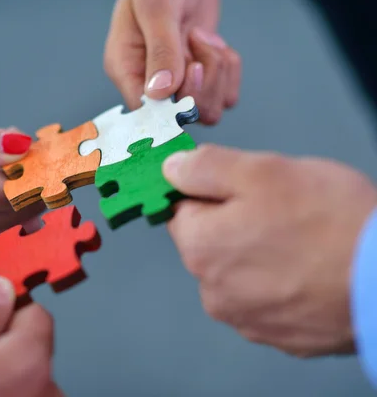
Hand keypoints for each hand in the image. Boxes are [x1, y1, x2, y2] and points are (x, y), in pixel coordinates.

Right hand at [0, 113, 42, 266]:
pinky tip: (0, 187)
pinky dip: (4, 211)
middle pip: (17, 211)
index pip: (12, 191)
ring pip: (9, 226)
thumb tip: (20, 145)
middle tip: (46, 152)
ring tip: (24, 164)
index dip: (39, 169)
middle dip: (37, 181)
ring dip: (23, 196)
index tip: (55, 149)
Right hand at [103, 0, 240, 123]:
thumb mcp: (156, 8)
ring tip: (203, 40)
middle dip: (201, 84)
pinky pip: (225, 95)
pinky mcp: (203, 77)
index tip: (189, 73)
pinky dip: (228, 71)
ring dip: (216, 75)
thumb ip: (160, 50)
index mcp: (127, 69)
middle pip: (183, 117)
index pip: (145, 112)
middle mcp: (150, 82)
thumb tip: (160, 93)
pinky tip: (214, 45)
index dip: (171, 105)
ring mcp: (178, 82)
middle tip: (196, 45)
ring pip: (207, 110)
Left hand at [162, 145, 376, 356]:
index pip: (181, 210)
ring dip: (260, 255)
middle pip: (211, 243)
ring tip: (303, 241)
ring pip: (240, 272)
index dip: (209, 192)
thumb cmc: (332, 222)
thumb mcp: (261, 171)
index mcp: (199, 247)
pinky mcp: (279, 335)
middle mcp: (213, 290)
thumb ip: (206, 167)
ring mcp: (246, 318)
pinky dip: (283, 284)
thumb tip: (172, 169)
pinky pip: (269, 299)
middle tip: (282, 211)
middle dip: (237, 223)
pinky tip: (311, 270)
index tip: (237, 188)